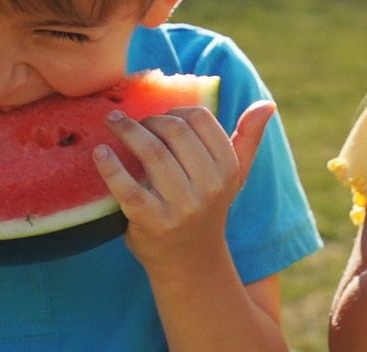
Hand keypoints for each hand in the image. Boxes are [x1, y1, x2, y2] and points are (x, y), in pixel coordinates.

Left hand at [93, 101, 274, 268]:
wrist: (190, 261)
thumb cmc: (208, 208)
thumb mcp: (233, 177)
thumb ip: (248, 139)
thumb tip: (267, 105)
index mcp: (228, 169)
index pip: (201, 119)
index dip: (176, 111)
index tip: (160, 116)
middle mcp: (209, 187)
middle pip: (174, 131)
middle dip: (149, 119)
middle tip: (131, 121)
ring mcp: (181, 206)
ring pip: (151, 153)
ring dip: (126, 130)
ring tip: (112, 121)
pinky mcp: (152, 222)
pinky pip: (127, 188)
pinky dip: (110, 167)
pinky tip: (99, 152)